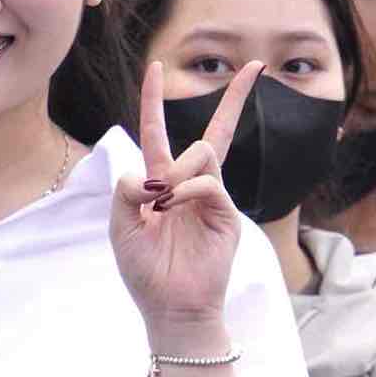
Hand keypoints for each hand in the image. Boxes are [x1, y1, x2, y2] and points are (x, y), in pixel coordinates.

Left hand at [110, 59, 261, 343]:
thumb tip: (148, 171)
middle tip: (254, 67)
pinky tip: (170, 208)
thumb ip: (124, 190)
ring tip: (161, 202)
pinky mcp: (226, 215)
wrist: (169, 309)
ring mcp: (212, 199)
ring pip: (204, 151)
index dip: (156, 101)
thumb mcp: (120, 225)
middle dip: (236, 98)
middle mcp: (190, 187)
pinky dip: (184, 191)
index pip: (159, 133)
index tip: (157, 67)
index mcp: (161, 185)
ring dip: (176, 171)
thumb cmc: (144, 271)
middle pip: (216, 133)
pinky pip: (208, 184)